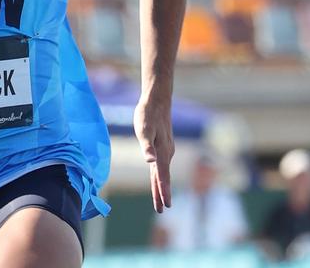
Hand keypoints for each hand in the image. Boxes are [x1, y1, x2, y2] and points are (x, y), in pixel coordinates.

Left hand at [134, 93, 174, 211]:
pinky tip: (159, 178)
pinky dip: (161, 176)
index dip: (163, 192)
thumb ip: (147, 147)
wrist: (158, 100)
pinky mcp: (164, 145)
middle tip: (162, 209)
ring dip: (162, 186)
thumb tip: (150, 161)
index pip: (162, 177)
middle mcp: (166, 153)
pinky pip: (162, 165)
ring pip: (163, 172)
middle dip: (162, 194)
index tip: (165, 206)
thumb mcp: (143, 130)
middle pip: (163, 177)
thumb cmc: (148, 114)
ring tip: (161, 199)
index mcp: (162, 152)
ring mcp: (167, 149)